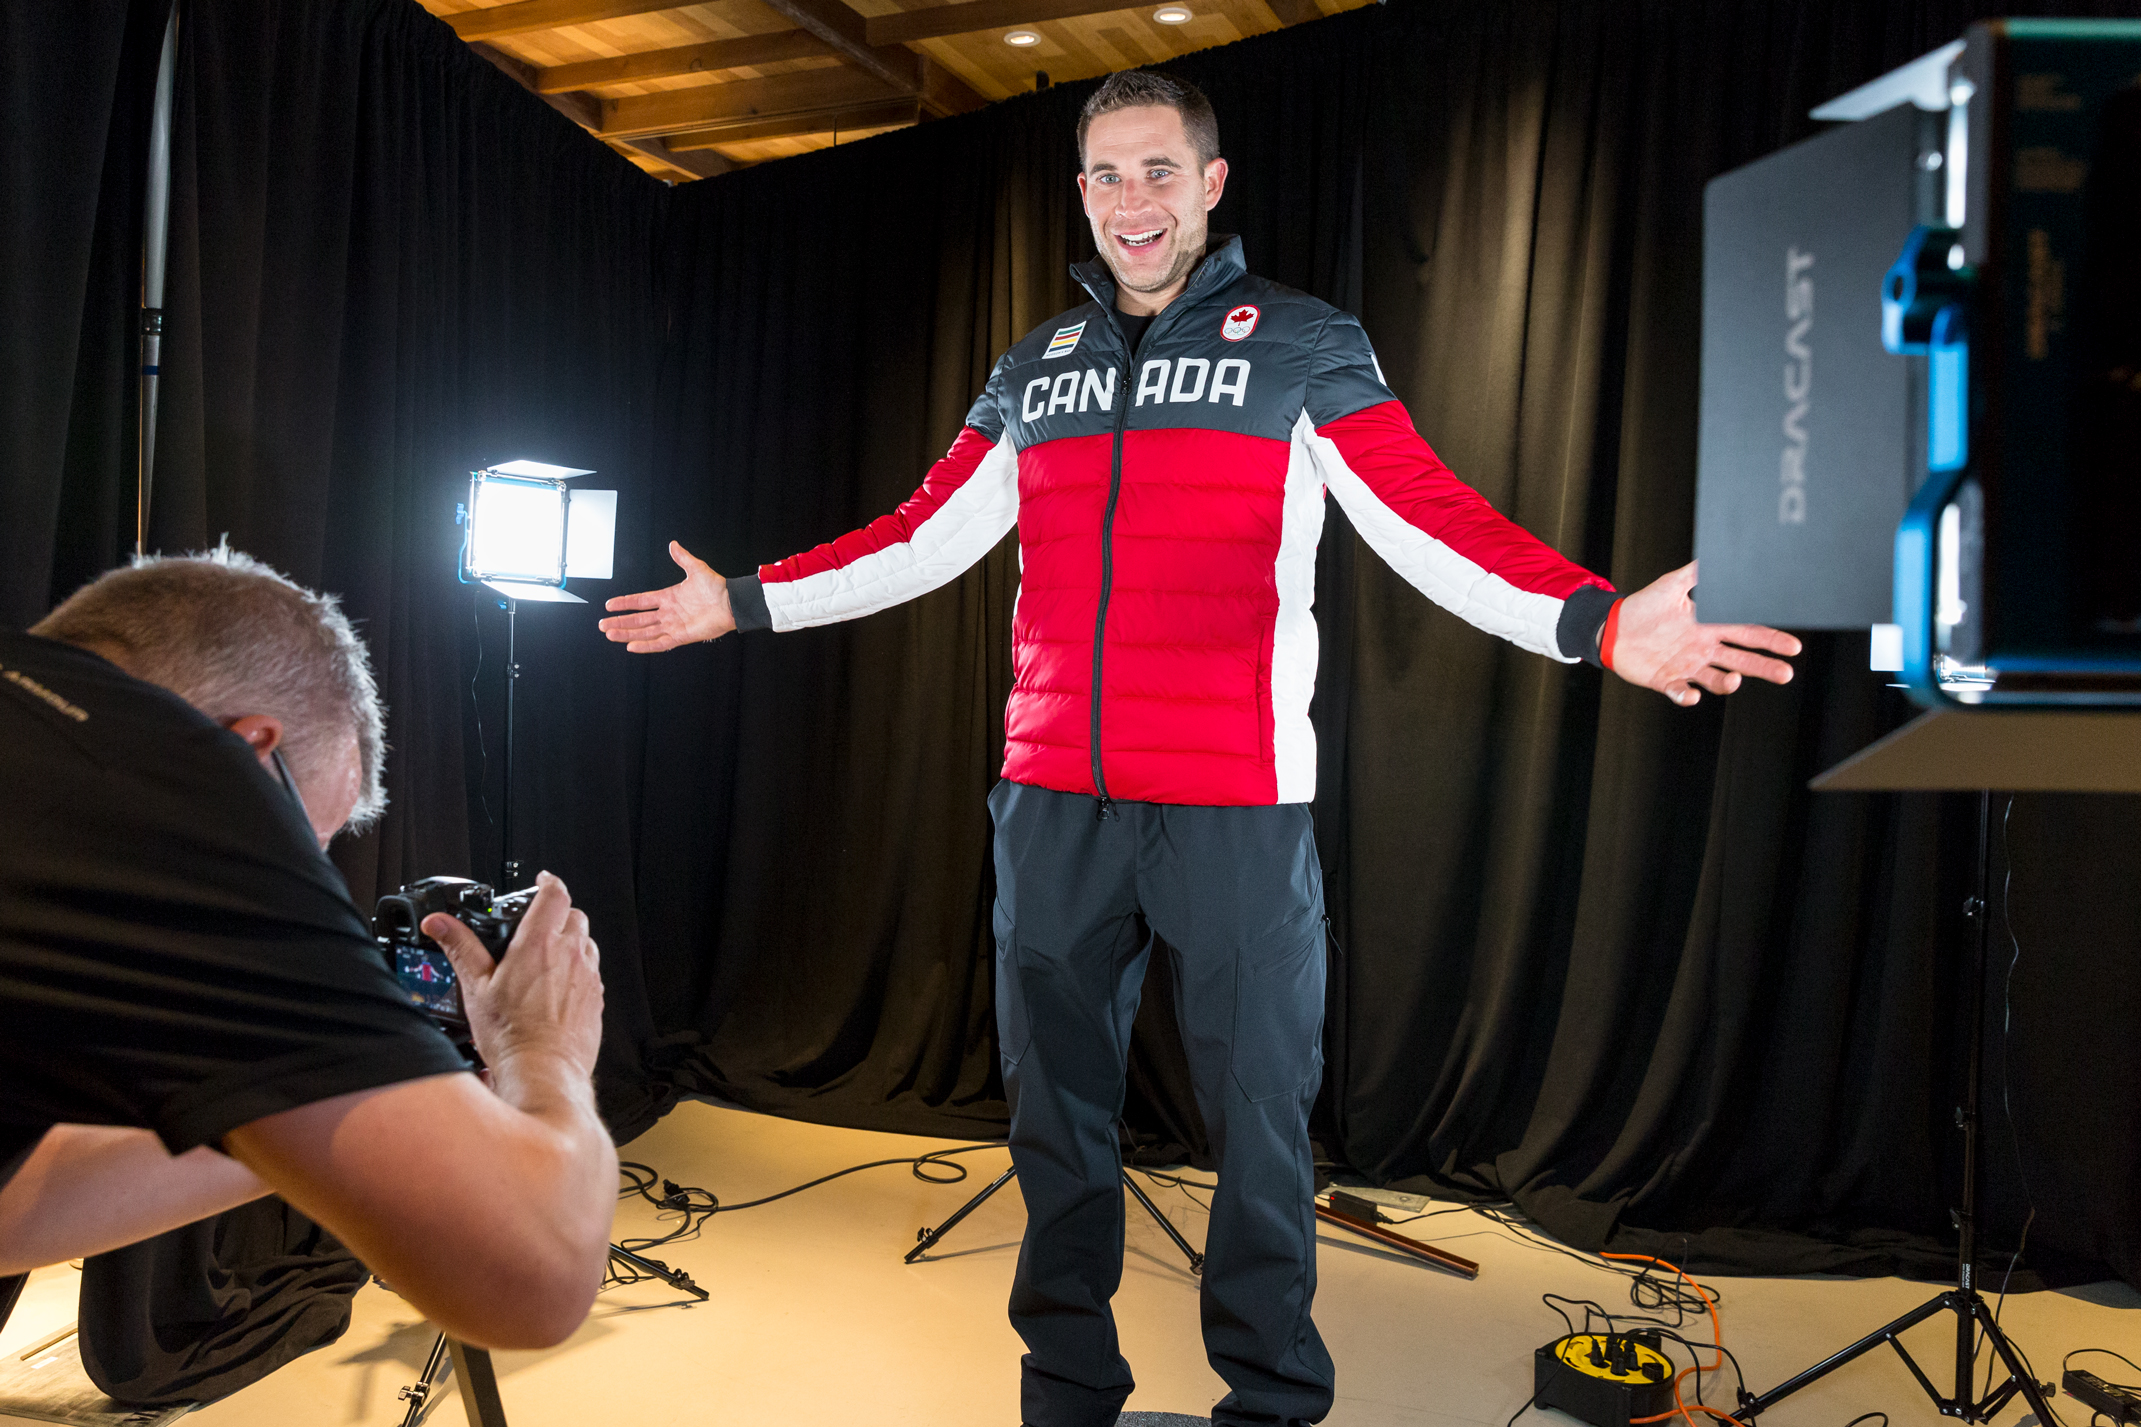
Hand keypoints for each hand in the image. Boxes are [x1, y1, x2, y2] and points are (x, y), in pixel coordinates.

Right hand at [422, 871, 602, 1082]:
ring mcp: (588, 976)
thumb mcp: (476, 987)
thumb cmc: (512, 1035)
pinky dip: (579, 969)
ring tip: (547, 956)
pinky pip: (593, 972)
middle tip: (539, 923)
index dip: (549, 882)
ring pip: (587, 942)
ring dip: (571, 941)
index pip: (555, 894)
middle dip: (558, 913)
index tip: (542, 880)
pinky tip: (558, 987)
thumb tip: (440, 924)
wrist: (544, 1071)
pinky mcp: (597, 998)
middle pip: (574, 915)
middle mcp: (570, 955)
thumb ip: (460, 948)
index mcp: (540, 944)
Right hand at [598, 540, 733, 651]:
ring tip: (610, 634)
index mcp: (669, 597)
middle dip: (620, 622)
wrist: (732, 602)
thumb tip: (673, 545)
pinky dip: (646, 645)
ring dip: (627, 633)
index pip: (641, 601)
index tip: (609, 605)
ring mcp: (674, 626)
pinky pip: (660, 643)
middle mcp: (669, 613)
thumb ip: (683, 558)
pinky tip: (631, 646)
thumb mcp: (697, 569)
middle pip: (638, 619)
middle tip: (602, 625)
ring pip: (645, 632)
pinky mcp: (682, 637)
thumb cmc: (718, 587)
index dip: (625, 603)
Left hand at [1609, 560, 1801, 705]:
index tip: (1793, 647)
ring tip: (1734, 679)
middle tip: (1786, 674)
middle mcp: (1704, 650)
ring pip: (1716, 679)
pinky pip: (1681, 692)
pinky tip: (1692, 694)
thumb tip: (1716, 555)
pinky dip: (1687, 695)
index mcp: (1710, 627)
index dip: (1771, 641)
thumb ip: (1696, 573)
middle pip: (1742, 661)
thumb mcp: (1672, 584)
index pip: (1748, 634)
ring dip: (1727, 683)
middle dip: (1765, 667)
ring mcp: (1687, 667)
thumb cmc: (1645, 605)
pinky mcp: (1666, 680)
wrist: (1613, 626)